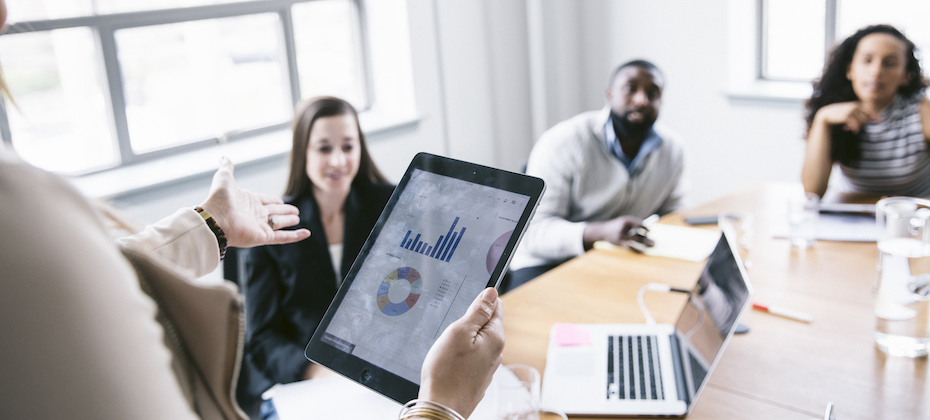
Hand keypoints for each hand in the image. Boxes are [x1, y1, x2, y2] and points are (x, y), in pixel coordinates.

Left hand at [199, 157, 310, 247]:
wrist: (215, 218)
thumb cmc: (218, 199)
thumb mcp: (224, 177)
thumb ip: (227, 167)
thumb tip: (223, 157)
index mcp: (249, 202)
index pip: (266, 201)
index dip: (274, 201)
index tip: (281, 202)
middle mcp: (255, 214)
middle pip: (274, 212)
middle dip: (285, 211)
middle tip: (296, 211)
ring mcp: (260, 226)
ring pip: (280, 223)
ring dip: (289, 221)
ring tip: (298, 218)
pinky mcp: (264, 237)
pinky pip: (283, 237)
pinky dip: (296, 236)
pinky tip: (306, 233)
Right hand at [419, 288, 503, 418]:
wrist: (442, 408)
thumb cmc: (446, 372)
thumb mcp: (459, 332)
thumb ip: (478, 311)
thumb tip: (491, 293)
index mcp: (495, 338)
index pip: (496, 307)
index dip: (480, 300)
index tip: (466, 303)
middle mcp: (496, 352)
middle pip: (486, 324)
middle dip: (470, 321)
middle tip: (452, 328)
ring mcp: (487, 367)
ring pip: (477, 341)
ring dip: (464, 338)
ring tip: (447, 346)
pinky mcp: (476, 377)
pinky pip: (471, 357)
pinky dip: (461, 354)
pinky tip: (449, 360)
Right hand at [583, 215, 654, 251]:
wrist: (602, 230)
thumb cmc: (617, 226)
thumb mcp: (624, 223)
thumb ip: (635, 225)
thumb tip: (648, 230)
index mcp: (626, 220)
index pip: (639, 223)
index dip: (646, 227)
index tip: (650, 231)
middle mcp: (623, 227)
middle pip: (638, 233)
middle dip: (647, 238)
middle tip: (655, 242)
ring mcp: (620, 235)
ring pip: (635, 240)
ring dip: (645, 243)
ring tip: (652, 245)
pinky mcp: (618, 242)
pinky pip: (630, 247)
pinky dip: (637, 249)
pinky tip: (642, 251)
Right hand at [815, 101, 879, 132]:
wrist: (827, 114)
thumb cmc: (839, 114)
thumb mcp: (849, 112)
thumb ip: (858, 114)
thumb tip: (868, 119)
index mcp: (857, 104)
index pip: (869, 110)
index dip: (875, 116)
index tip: (880, 122)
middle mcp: (855, 106)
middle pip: (865, 117)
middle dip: (863, 124)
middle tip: (857, 128)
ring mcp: (851, 110)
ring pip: (861, 121)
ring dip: (857, 127)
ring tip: (852, 129)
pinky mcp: (847, 116)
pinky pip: (855, 124)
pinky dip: (854, 128)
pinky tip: (851, 130)